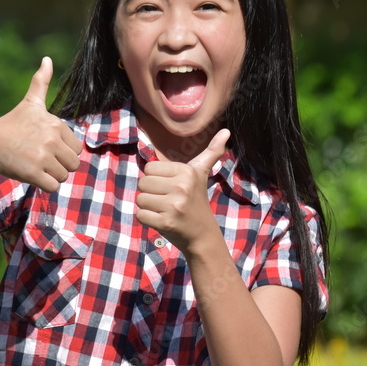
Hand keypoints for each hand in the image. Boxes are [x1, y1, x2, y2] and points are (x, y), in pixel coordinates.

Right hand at [0, 57, 81, 191]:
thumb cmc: (11, 124)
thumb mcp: (29, 103)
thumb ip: (41, 82)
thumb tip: (47, 58)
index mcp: (56, 124)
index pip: (76, 148)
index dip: (62, 152)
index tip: (44, 147)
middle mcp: (51, 138)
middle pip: (73, 164)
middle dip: (59, 166)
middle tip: (40, 160)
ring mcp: (42, 156)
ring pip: (63, 176)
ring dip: (51, 176)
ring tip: (35, 167)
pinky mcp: (33, 172)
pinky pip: (53, 187)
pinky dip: (45, 186)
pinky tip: (32, 176)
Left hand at [135, 128, 230, 252]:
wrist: (203, 234)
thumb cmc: (197, 201)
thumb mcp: (202, 173)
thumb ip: (212, 152)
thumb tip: (226, 130)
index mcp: (187, 172)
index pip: (149, 168)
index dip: (155, 178)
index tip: (170, 187)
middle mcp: (181, 187)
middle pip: (143, 183)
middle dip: (151, 193)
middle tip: (167, 200)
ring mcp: (174, 206)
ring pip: (140, 199)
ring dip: (148, 207)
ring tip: (164, 210)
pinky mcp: (166, 223)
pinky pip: (140, 215)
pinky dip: (147, 219)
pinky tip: (161, 220)